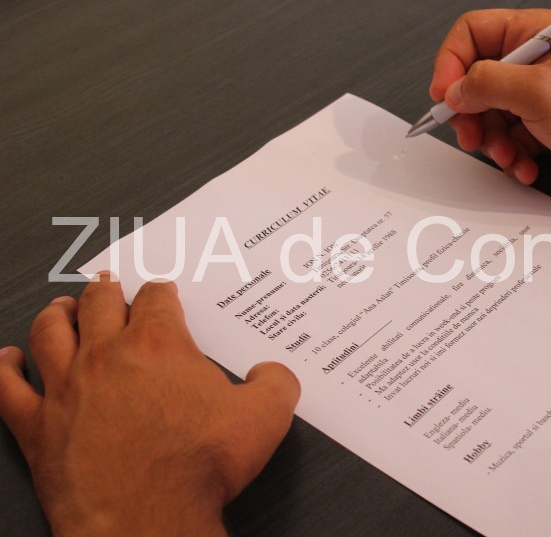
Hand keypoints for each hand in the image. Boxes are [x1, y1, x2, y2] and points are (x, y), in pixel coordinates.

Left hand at [0, 272, 299, 534]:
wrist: (148, 519)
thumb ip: (276, 383)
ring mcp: (66, 388)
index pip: (156, 299)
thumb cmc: (197, 467)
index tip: (163, 292)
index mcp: (160, 345)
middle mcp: (107, 356)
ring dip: (58, 314)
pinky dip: (6, 367)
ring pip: (51, 332)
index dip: (161, 291)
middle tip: (109, 284)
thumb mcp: (265, 417)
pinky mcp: (36, 426)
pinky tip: (9, 358)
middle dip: (107, 290)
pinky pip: (8, 386)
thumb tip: (273, 373)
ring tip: (63, 307)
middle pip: (99, 304)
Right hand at [430, 9, 550, 194]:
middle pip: (474, 80)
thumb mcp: (536, 92)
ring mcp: (534, 96)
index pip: (472, 33)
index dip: (451, 62)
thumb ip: (487, 84)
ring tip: (508, 154)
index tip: (445, 93)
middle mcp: (531, 62)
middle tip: (472, 134)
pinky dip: (511, 156)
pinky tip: (526, 164)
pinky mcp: (538, 126)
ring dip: (493, 142)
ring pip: (487, 115)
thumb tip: (455, 89)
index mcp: (533, 34)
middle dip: (471, 113)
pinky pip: (505, 139)